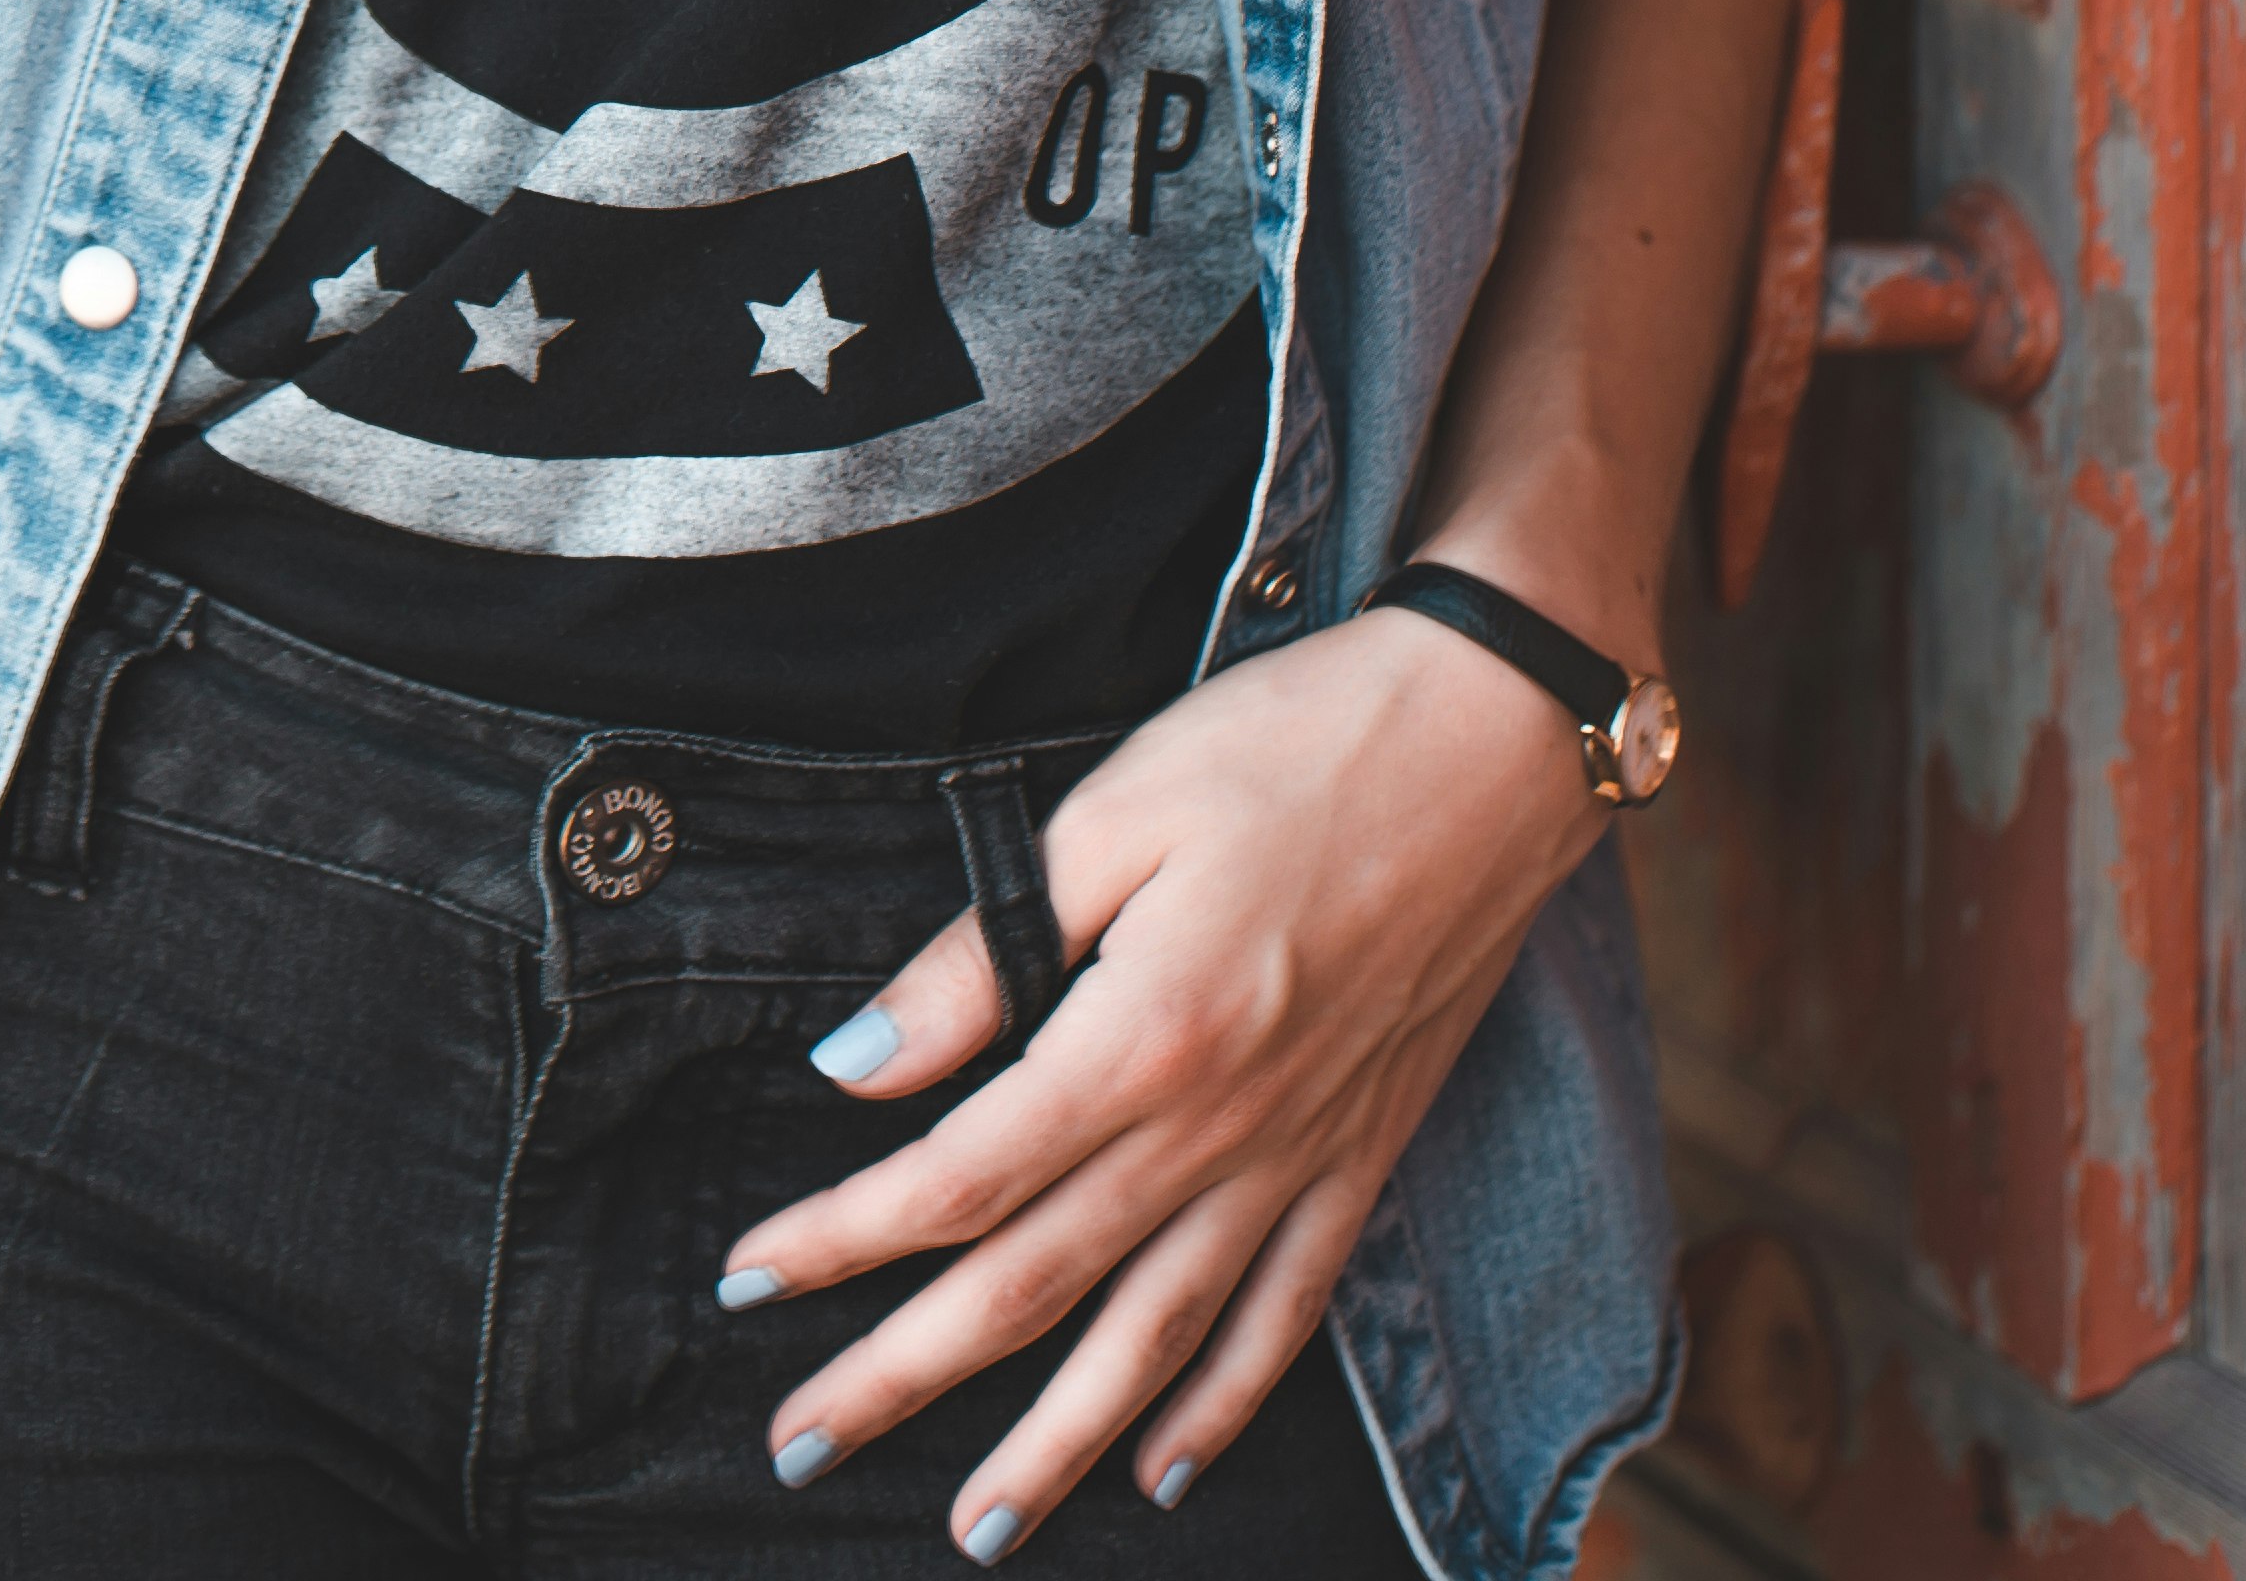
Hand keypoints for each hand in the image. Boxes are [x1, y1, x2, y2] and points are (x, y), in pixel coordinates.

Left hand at [719, 611, 1609, 1549]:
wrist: (1499, 743)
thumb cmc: (1298, 745)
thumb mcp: (1117, 811)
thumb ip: (981, 954)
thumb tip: (859, 1062)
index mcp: (1139, 1039)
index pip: (956, 1176)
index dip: (839, 1237)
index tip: (746, 1280)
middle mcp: (1216, 1131)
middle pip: (1030, 1288)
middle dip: (902, 1379)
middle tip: (801, 1447)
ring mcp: (1297, 1159)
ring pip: (1153, 1344)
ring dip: (1055, 1448)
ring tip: (976, 1532)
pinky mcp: (1363, 1156)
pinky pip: (1286, 1317)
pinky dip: (1225, 1407)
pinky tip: (1166, 1468)